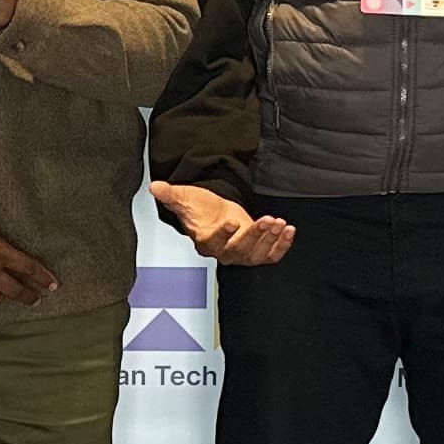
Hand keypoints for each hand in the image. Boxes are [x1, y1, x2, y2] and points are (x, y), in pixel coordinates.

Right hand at [150, 181, 294, 265]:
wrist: (215, 214)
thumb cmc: (201, 209)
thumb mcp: (185, 198)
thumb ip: (170, 194)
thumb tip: (155, 187)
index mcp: (205, 241)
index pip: (213, 242)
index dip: (223, 234)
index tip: (232, 221)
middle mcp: (224, 252)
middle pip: (239, 250)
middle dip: (254, 235)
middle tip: (266, 220)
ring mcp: (242, 254)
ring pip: (257, 254)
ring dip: (270, 240)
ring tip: (278, 222)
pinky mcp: (257, 252)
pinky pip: (271, 256)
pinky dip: (282, 246)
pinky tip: (288, 230)